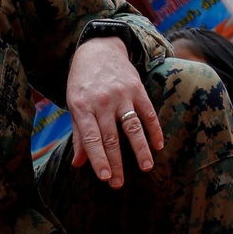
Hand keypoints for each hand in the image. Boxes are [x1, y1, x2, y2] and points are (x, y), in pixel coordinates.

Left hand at [66, 36, 162, 188]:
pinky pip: (148, 112)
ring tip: (146, 167)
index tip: (105, 178)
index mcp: (82, 106)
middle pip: (111, 138)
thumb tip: (79, 164)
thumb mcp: (74, 105)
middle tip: (119, 184)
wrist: (99, 48)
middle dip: (116, 163)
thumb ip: (78, 134)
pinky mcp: (137, 88)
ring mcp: (121, 94)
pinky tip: (158, 145)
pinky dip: (154, 129)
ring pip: (132, 126)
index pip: (90, 138)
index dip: (98, 159)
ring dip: (140, 149)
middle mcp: (102, 101)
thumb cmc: (83, 82)